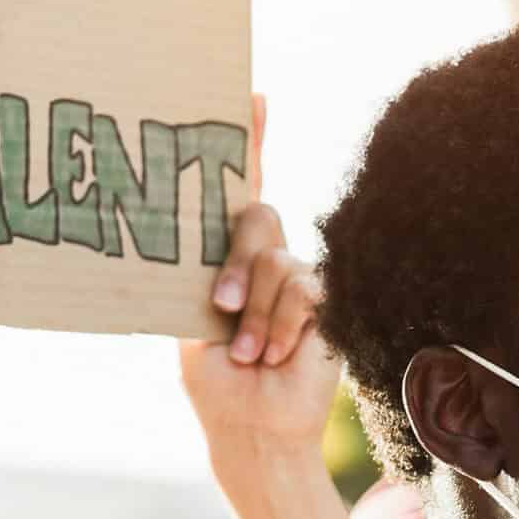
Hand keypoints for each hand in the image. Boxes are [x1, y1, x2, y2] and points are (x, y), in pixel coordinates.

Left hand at [178, 99, 338, 468]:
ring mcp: (298, 275)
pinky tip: (275, 353)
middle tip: (221, 308)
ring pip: (276, 259)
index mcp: (226, 253)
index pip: (239, 185)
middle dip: (237, 264)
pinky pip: (303, 287)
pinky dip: (282, 324)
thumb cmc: (216, 380)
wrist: (253, 423)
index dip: (249, 138)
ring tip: (250, 353)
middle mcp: (265, 255)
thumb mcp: (191, 325)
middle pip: (255, 216)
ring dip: (256, 312)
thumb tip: (207, 260)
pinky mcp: (327, 299)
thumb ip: (202, 279)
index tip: (250, 95)